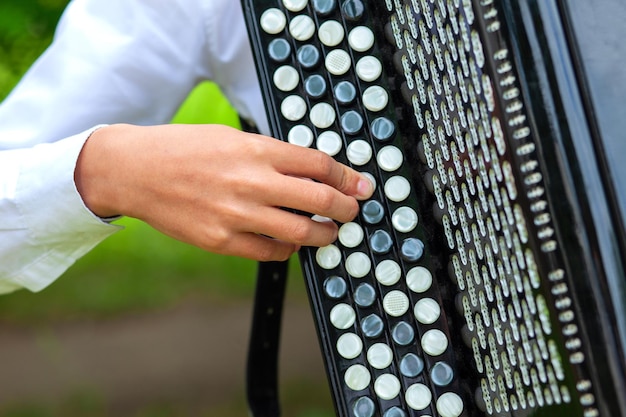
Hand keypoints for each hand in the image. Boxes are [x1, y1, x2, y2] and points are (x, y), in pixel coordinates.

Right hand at [75, 124, 373, 260]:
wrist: (136, 171)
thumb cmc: (184, 149)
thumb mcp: (232, 137)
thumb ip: (271, 155)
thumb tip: (309, 173)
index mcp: (257, 149)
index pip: (320, 165)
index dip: (347, 177)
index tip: (359, 184)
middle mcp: (252, 182)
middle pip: (320, 199)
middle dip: (346, 207)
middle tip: (353, 210)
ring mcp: (237, 214)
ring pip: (302, 232)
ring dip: (325, 234)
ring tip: (330, 231)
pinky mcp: (222, 241)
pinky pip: (271, 252)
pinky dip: (288, 249)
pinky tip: (290, 243)